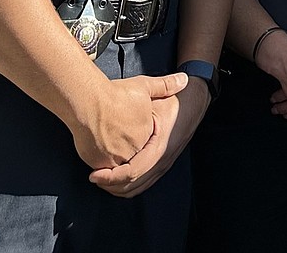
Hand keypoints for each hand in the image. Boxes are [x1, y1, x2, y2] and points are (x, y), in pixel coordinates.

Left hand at [87, 73, 206, 197]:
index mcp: (159, 148)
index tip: (94, 174)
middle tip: (93, 177)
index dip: (111, 176)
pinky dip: (125, 186)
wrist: (193, 105)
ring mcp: (161, 166)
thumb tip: (126, 100)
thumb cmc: (172, 101)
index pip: (132, 172)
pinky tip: (113, 178)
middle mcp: (161, 161)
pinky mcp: (160, 166)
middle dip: (110, 185)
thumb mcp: (157, 98)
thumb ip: (143, 101)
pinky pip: (141, 184)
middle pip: (132, 186)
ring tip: (100, 179)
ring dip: (116, 188)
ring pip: (136, 189)